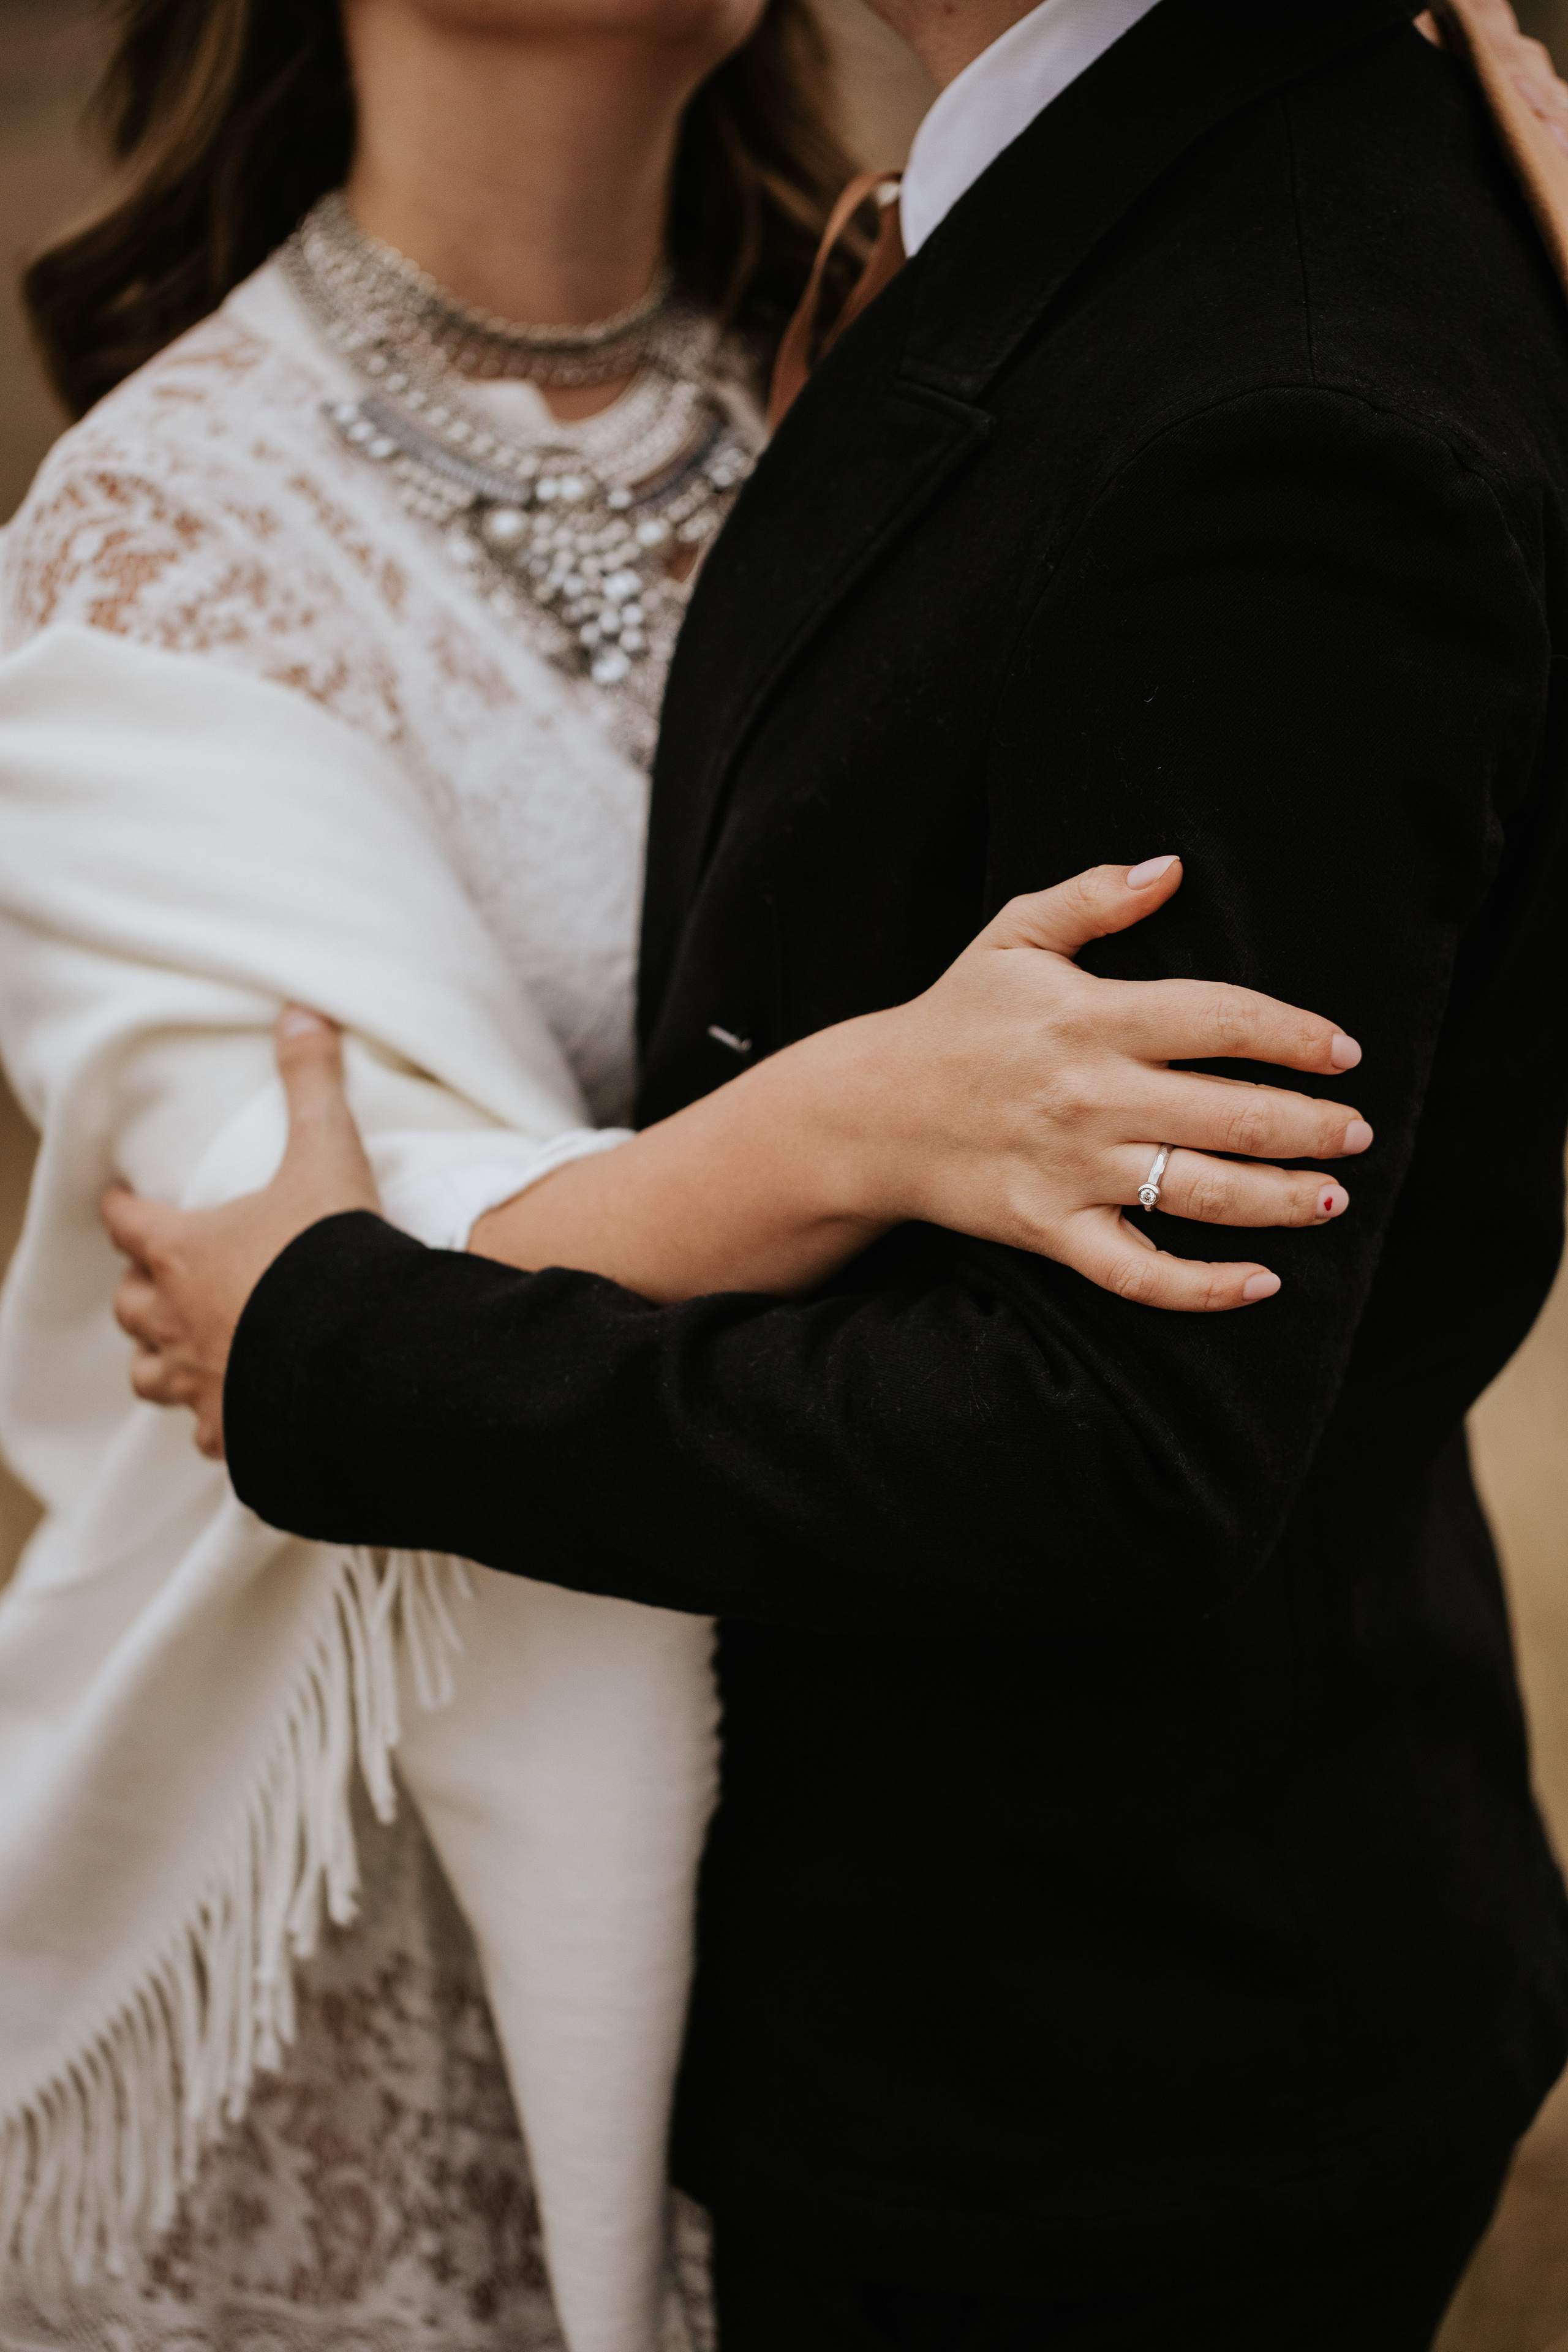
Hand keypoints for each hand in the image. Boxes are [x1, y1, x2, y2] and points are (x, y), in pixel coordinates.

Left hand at [101, 1008, 378, 1457]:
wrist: (362, 1360)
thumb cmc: (331, 1257)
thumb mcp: (327, 1157)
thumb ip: (312, 1085)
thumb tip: (301, 1012)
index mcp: (182, 1252)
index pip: (126, 1222)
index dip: (122, 1207)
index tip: (122, 1199)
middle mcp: (175, 1320)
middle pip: (130, 1305)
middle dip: (141, 1291)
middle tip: (159, 1278)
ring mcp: (200, 1382)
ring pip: (151, 1374)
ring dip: (161, 1360)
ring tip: (184, 1352)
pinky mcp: (233, 1432)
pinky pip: (208, 1432)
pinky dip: (217, 1420)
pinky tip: (240, 1416)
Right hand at [814, 854, 1370, 1310]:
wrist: (868, 1114)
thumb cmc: (953, 1019)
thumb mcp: (1010, 937)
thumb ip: (1093, 897)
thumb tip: (1172, 868)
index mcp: (1091, 1015)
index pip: (1223, 1018)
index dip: (1296, 1034)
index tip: (1343, 1052)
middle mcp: (1090, 1094)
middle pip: (1233, 1113)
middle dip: (1313, 1126)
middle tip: (1356, 1133)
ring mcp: (1071, 1169)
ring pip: (1202, 1192)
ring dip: (1282, 1200)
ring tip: (1330, 1197)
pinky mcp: (1050, 1230)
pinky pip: (1138, 1272)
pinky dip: (1204, 1288)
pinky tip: (1262, 1283)